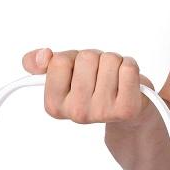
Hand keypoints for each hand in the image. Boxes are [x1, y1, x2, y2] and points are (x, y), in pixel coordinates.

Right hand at [21, 48, 152, 123]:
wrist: (126, 109)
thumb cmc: (94, 86)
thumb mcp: (63, 72)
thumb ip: (39, 62)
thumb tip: (43, 56)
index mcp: (55, 105)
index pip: (59, 61)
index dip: (72, 59)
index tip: (79, 73)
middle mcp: (77, 113)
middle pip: (86, 58)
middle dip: (95, 59)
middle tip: (100, 75)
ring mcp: (103, 113)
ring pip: (109, 60)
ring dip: (114, 62)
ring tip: (115, 78)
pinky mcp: (127, 109)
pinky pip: (128, 68)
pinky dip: (130, 65)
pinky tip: (128, 81)